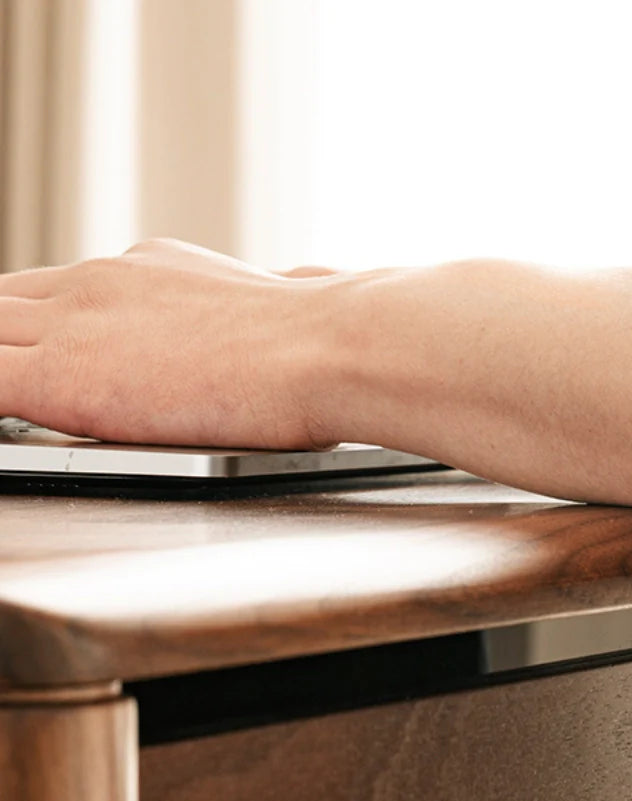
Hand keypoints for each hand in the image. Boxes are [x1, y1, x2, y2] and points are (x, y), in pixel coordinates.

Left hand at [0, 239, 344, 448]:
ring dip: (4, 365)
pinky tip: (14, 426)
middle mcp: (99, 284)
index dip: (30, 326)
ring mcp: (73, 325)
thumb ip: (259, 298)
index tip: (39, 351)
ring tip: (23, 402)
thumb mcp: (273, 299)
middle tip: (25, 374)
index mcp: (142, 269)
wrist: (325, 349)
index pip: (52, 291)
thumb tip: (303, 285)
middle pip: (2, 303)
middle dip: (5, 340)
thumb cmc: (320, 341)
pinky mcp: (59, 378)